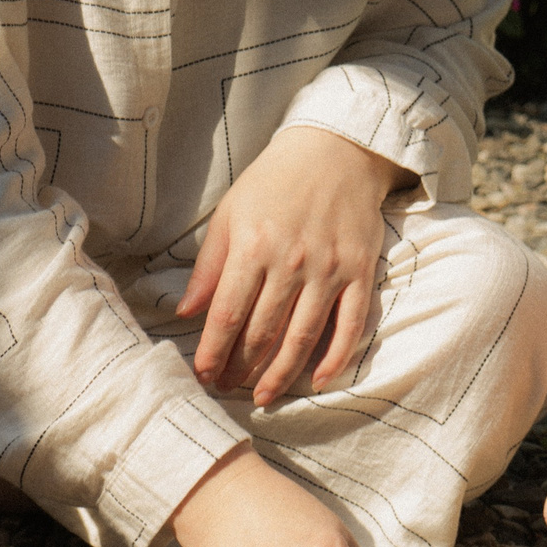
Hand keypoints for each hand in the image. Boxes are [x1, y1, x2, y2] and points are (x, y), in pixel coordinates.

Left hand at [179, 126, 410, 407]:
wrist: (336, 150)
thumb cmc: (275, 181)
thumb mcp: (231, 213)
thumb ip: (209, 266)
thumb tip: (186, 312)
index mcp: (254, 246)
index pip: (228, 314)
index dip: (213, 351)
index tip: (202, 375)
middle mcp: (292, 262)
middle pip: (263, 332)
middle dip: (241, 368)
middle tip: (229, 388)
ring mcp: (330, 270)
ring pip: (303, 337)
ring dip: (281, 374)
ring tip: (264, 396)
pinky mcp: (360, 273)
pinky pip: (350, 325)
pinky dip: (336, 358)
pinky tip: (319, 381)